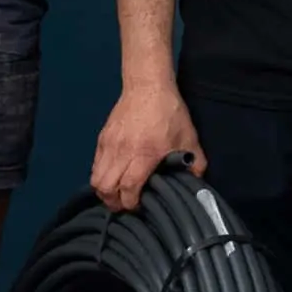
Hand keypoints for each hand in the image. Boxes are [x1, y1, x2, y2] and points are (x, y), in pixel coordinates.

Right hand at [91, 82, 206, 211]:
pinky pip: (95, 164)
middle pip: (105, 188)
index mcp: (144, 154)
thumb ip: (194, 161)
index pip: (128, 188)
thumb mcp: (189, 137)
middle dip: (113, 202)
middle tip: (125, 203)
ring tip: (116, 192)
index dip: (130, 203)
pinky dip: (101, 174)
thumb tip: (196, 181)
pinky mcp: (102, 137)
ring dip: (104, 190)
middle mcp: (122, 152)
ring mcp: (109, 144)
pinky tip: (113, 174)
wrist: (148, 85)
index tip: (138, 206)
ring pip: (96, 178)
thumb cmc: (170, 112)